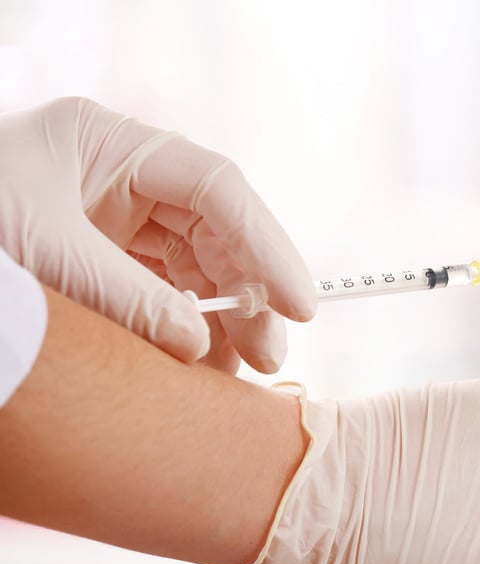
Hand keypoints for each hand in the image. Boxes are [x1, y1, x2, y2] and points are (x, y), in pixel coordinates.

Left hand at [0, 97, 315, 372]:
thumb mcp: (44, 257)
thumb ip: (129, 298)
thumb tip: (201, 342)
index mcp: (108, 144)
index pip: (215, 188)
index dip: (266, 245)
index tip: (299, 303)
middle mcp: (122, 178)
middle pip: (217, 231)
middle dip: (250, 292)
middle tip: (269, 353)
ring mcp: (116, 220)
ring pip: (199, 267)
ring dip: (226, 318)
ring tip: (241, 368)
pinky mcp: (107, 262)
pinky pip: (167, 293)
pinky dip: (190, 330)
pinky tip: (205, 363)